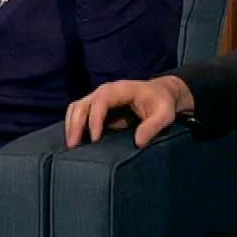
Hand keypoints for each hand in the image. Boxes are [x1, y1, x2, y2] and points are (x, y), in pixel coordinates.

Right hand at [65, 75, 195, 148]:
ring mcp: (99, 99)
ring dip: (71, 126)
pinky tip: (76, 141)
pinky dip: (73, 126)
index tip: (95, 139)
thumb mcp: (165, 114)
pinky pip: (79, 114)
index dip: (95, 119)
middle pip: (82, 104)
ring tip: (72, 146)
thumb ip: (153, 126)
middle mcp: (105, 92)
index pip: (101, 101)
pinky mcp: (97, 108)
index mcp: (120, 89)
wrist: (160, 94)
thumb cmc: (162, 103)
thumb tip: (138, 142)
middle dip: (75, 125)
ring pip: (76, 108)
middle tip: (74, 146)